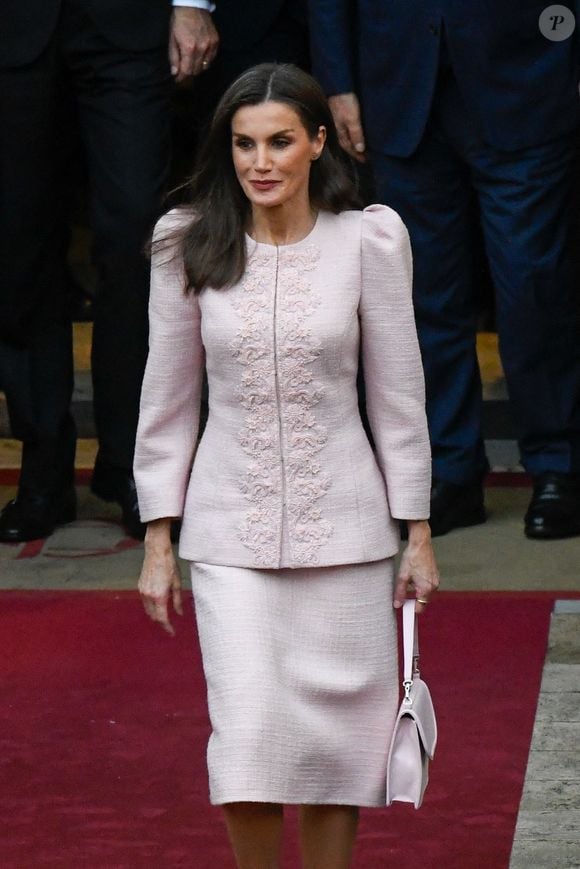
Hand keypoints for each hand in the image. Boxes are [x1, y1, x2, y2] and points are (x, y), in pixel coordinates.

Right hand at [138, 520, 182, 634]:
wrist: (156, 552)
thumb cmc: (169, 566)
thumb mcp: (177, 584)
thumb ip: (177, 601)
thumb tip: (179, 614)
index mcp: (159, 597)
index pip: (162, 618)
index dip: (167, 628)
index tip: (172, 632)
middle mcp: (148, 596)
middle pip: (153, 616)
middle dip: (161, 622)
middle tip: (170, 625)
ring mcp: (142, 591)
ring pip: (148, 610)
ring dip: (155, 615)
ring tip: (164, 616)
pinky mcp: (140, 586)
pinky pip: (145, 602)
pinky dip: (151, 607)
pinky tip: (158, 604)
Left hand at [169, 7, 218, 81]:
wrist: (192, 6)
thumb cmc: (179, 21)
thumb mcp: (172, 38)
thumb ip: (174, 57)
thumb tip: (175, 73)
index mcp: (188, 48)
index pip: (187, 71)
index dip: (182, 78)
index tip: (178, 80)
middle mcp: (201, 49)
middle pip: (196, 70)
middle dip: (189, 72)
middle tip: (184, 71)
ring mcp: (210, 46)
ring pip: (204, 66)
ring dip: (198, 67)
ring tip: (192, 63)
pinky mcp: (216, 42)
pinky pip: (211, 59)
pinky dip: (206, 61)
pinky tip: (200, 57)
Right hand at [328, 92, 365, 161]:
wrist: (339, 82)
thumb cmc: (344, 100)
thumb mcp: (352, 118)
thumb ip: (356, 133)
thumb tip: (360, 149)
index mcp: (338, 130)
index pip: (348, 146)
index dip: (356, 154)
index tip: (365, 160)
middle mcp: (337, 125)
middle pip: (346, 141)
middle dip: (355, 149)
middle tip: (365, 155)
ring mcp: (339, 118)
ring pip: (347, 133)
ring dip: (354, 140)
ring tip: (363, 144)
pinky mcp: (342, 110)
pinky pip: (348, 125)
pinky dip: (354, 130)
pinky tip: (358, 129)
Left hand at [394, 520, 439, 613]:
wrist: (421, 543)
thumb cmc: (412, 558)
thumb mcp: (402, 576)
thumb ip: (400, 593)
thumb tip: (398, 605)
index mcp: (426, 588)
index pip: (420, 608)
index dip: (411, 609)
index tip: (404, 609)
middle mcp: (434, 586)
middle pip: (423, 601)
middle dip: (414, 599)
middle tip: (403, 593)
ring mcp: (436, 580)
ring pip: (425, 593)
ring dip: (417, 591)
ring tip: (409, 580)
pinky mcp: (435, 575)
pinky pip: (428, 585)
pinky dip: (421, 584)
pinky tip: (414, 575)